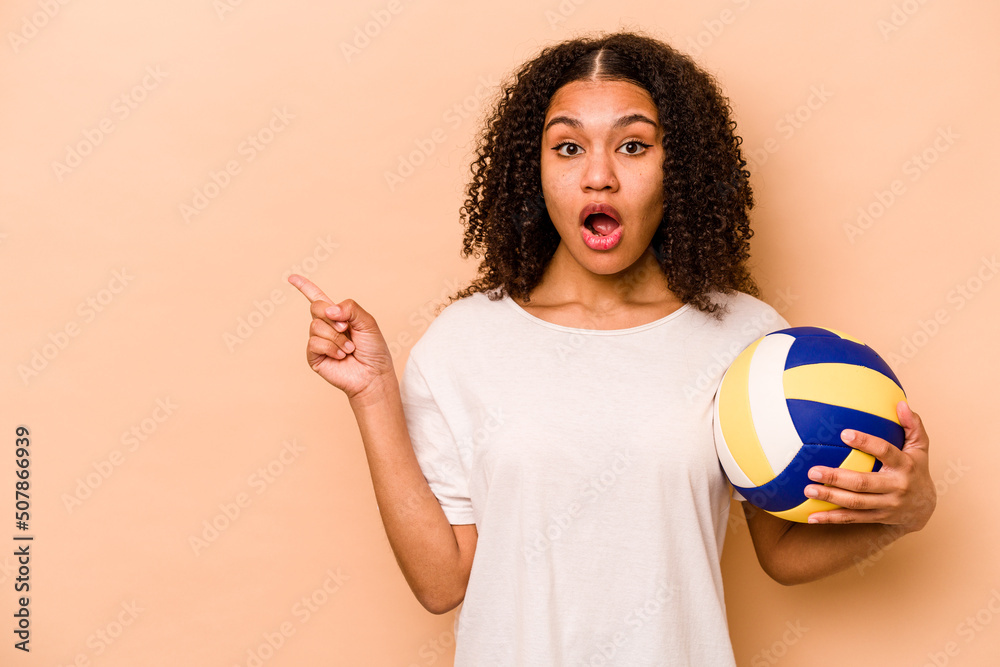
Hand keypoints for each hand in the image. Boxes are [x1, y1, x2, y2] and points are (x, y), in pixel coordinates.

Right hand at [288, 274, 394, 399]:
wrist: (373, 374)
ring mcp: (318, 342)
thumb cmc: (373, 350)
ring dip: (336, 337)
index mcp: (337, 316)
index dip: (304, 287)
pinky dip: (331, 348)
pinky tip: (341, 356)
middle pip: (316, 307)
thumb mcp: (367, 322)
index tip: (292, 277)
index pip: (317, 298)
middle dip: (333, 317)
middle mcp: (325, 327)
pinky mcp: (314, 357)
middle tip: (346, 329)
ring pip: (316, 326)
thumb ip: (350, 308)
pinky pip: (314, 343)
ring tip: (349, 348)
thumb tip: (329, 310)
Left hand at [803, 400, 935, 532]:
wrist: (924, 508)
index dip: (866, 442)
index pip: (885, 451)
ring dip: (830, 497)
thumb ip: (912, 425)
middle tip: (813, 470)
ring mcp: (886, 505)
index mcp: (905, 465)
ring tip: (808, 489)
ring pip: (856, 502)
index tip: (844, 433)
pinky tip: (811, 517)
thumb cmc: (916, 469)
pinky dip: (831, 518)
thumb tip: (901, 403)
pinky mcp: (877, 517)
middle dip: (837, 477)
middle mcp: (896, 487)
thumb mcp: (920, 447)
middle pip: (864, 483)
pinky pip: (852, 519)